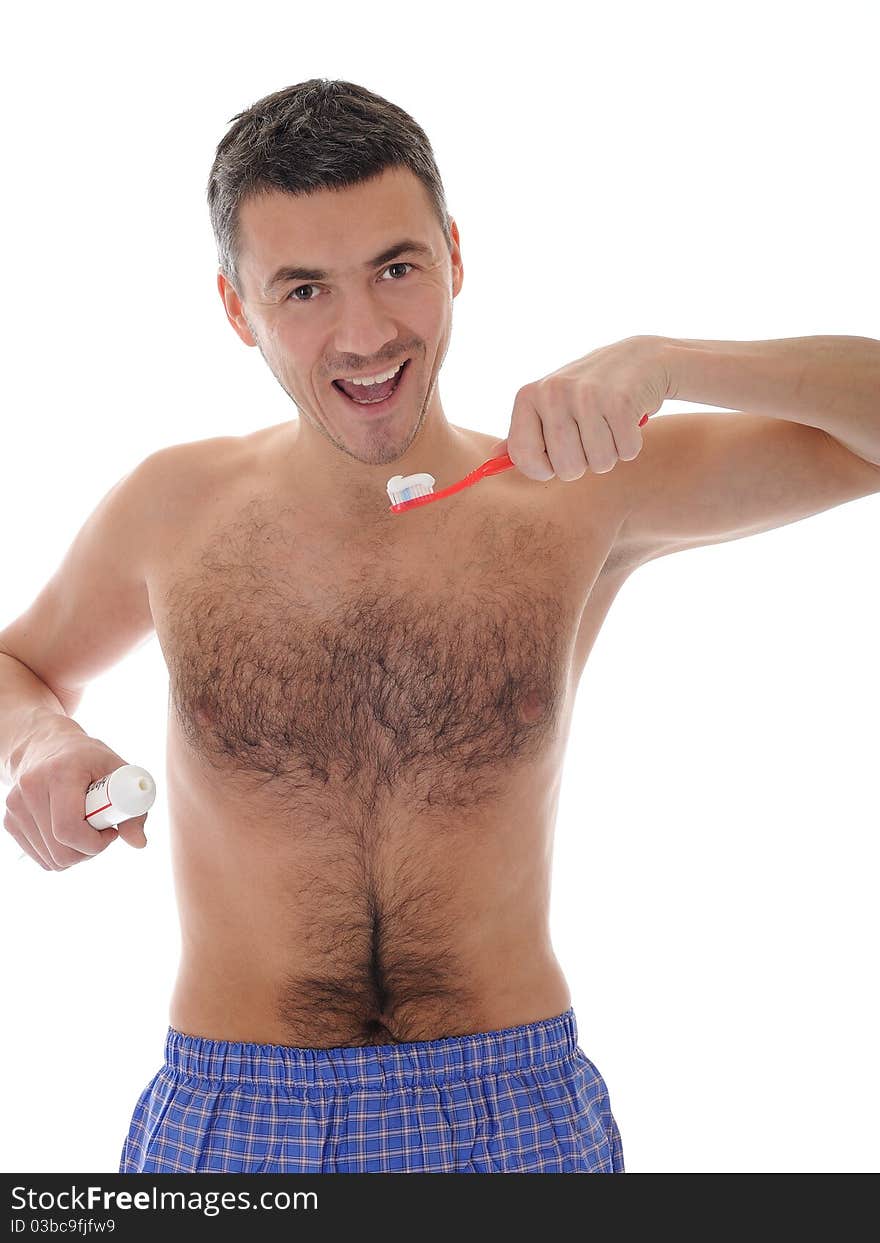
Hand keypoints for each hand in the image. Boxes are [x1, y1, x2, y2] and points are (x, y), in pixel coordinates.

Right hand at [4, 725, 148, 869]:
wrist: (44, 745)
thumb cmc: (87, 758)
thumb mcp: (116, 769)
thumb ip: (134, 806)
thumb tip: (139, 842)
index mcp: (60, 773)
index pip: (69, 829)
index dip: (95, 842)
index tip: (111, 831)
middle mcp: (32, 789)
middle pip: (60, 851)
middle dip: (89, 851)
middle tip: (101, 833)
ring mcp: (16, 806)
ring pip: (51, 860)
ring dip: (76, 854)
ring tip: (86, 828)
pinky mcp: (10, 821)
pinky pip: (41, 858)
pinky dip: (60, 854)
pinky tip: (69, 830)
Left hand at [488, 335, 671, 480]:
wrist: (640, 359)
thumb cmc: (589, 392)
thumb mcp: (550, 406)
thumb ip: (524, 433)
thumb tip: (492, 459)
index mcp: (528, 396)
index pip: (523, 458)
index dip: (544, 469)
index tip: (556, 457)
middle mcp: (552, 392)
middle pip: (566, 469)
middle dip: (584, 463)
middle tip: (592, 434)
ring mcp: (587, 395)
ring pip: (599, 464)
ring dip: (611, 453)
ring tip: (610, 425)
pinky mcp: (621, 401)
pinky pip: (626, 452)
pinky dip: (631, 444)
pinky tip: (628, 420)